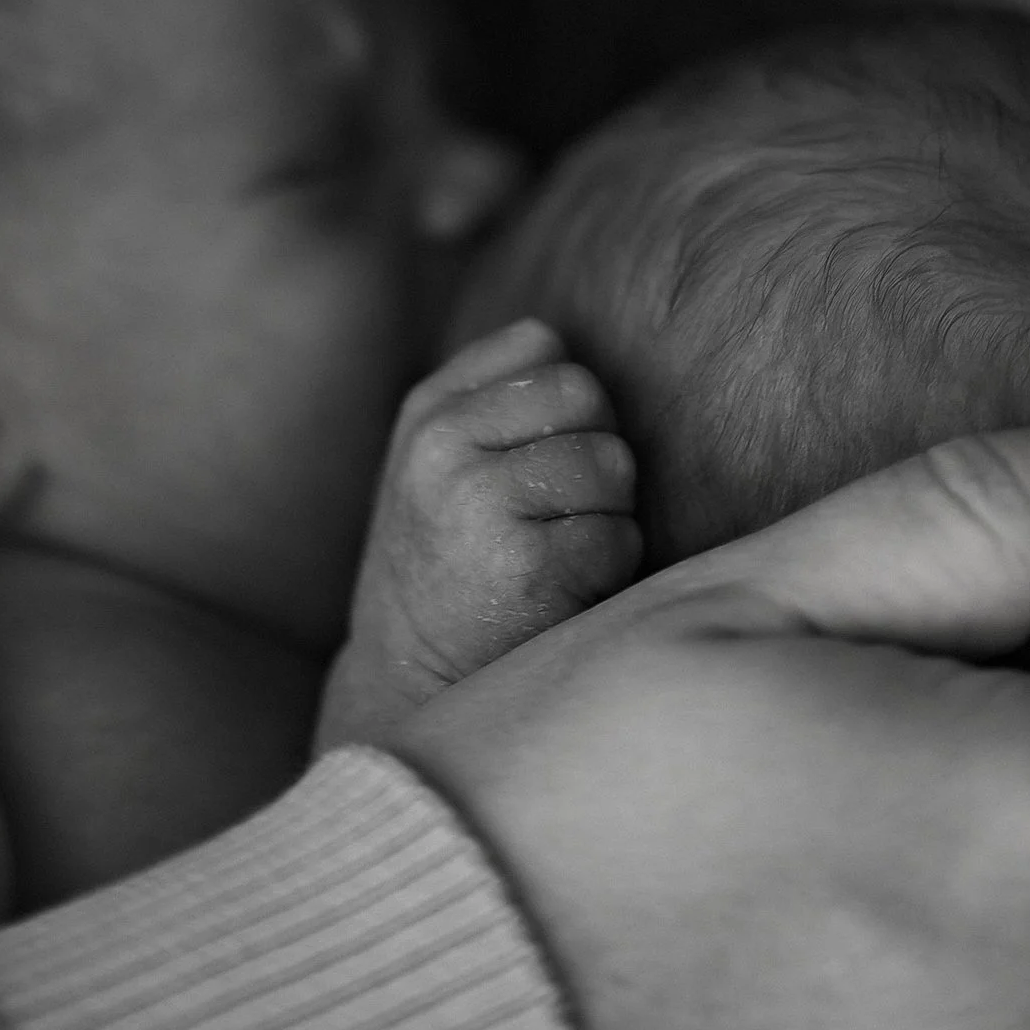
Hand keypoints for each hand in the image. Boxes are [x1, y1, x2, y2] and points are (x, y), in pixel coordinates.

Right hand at [317, 320, 640, 750]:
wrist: (411, 684)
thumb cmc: (452, 565)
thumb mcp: (441, 464)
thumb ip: (496, 400)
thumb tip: (568, 344)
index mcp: (427, 410)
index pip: (542, 345)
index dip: (563, 405)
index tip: (531, 461)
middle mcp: (443, 445)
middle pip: (587, 395)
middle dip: (592, 453)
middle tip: (552, 515)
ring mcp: (479, 501)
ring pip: (611, 464)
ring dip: (606, 515)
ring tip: (553, 556)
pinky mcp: (525, 565)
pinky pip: (619, 537)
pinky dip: (607, 572)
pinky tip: (557, 596)